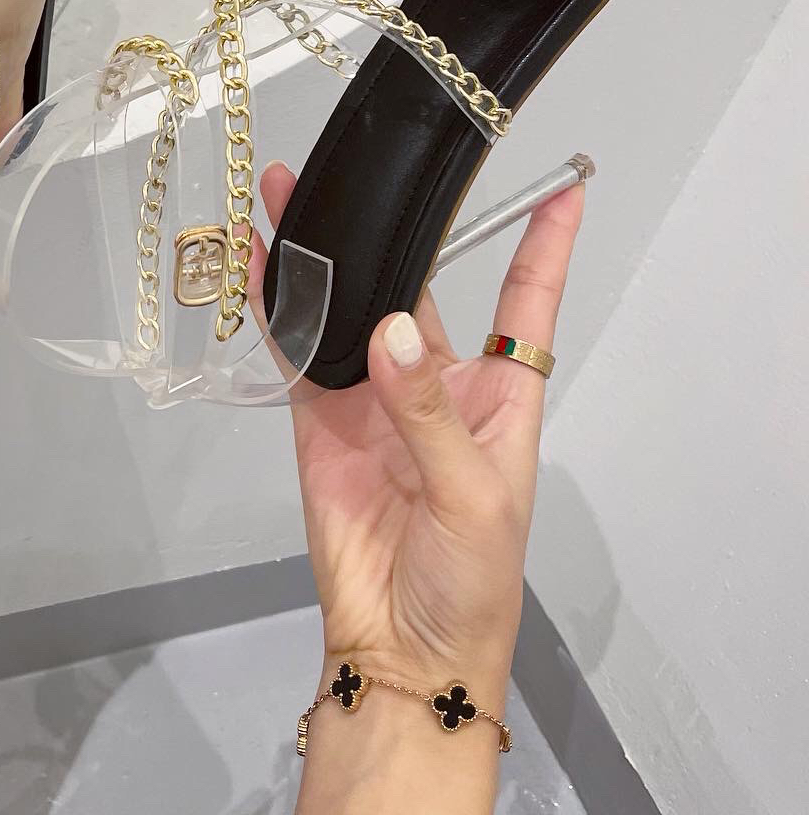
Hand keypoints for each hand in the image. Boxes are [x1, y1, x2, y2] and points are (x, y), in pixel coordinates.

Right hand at [250, 161, 583, 703]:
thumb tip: (388, 329)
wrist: (399, 648)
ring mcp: (371, 395)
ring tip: (290, 192)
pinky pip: (297, 350)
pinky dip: (276, 306)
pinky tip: (257, 262)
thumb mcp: (472, 496)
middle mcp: (434, 381)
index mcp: (497, 395)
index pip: (526, 305)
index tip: (563, 187)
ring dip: (323, 255)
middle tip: (361, 170)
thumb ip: (427, 412)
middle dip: (394, 230)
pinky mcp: (319, 417)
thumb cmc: (471, 581)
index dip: (543, 248)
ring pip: (348, 307)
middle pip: (418, 288)